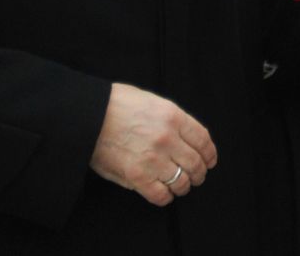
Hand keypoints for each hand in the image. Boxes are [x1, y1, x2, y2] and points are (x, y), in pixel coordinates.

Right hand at [89, 83, 216, 204]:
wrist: (88, 115)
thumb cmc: (116, 105)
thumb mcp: (152, 102)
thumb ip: (172, 120)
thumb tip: (186, 139)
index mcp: (173, 116)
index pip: (203, 139)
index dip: (209, 153)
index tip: (210, 160)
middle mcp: (167, 138)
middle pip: (195, 162)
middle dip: (199, 173)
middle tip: (197, 176)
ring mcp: (153, 159)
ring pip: (181, 181)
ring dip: (184, 186)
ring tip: (181, 186)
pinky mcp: (137, 176)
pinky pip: (160, 195)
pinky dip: (166, 197)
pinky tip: (164, 194)